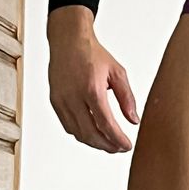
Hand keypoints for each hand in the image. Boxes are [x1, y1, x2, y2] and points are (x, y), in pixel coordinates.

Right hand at [47, 27, 138, 152]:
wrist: (68, 41)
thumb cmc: (92, 54)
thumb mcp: (118, 73)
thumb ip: (127, 98)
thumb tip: (134, 120)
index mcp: (92, 89)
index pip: (106, 124)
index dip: (117, 139)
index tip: (127, 146)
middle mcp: (74, 97)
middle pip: (91, 133)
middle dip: (107, 146)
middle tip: (119, 148)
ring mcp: (62, 100)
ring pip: (78, 133)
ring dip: (94, 143)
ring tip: (108, 144)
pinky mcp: (55, 101)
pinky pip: (68, 126)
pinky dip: (81, 134)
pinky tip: (92, 134)